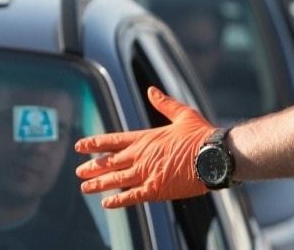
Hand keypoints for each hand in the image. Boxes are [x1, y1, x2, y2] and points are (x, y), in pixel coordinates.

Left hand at [74, 86, 215, 207]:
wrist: (214, 156)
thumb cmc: (201, 135)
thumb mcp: (183, 114)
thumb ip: (164, 103)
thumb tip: (151, 90)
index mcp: (146, 138)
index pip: (113, 140)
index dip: (95, 143)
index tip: (80, 145)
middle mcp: (141, 156)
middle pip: (110, 162)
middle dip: (93, 166)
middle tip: (79, 171)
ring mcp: (146, 174)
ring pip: (115, 180)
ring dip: (98, 184)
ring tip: (85, 187)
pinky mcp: (155, 189)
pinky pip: (131, 197)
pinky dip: (118, 201)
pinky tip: (107, 203)